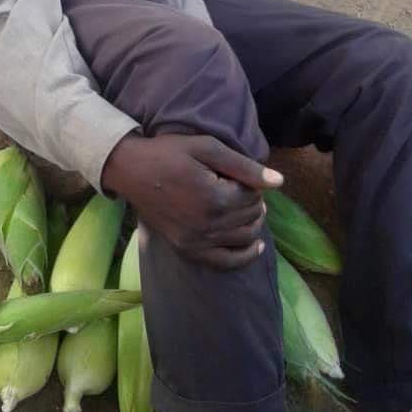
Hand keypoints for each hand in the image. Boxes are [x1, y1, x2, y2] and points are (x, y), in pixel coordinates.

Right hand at [102, 132, 282, 269]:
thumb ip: (244, 167)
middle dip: (253, 202)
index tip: (236, 173)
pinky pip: (224, 263)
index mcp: (215, 198)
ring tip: (246, 208)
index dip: (251, 183)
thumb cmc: (168, 153)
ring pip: (244, 238)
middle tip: (240, 187)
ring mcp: (196, 241)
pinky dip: (243, 256)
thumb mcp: (207, 148)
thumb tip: (280, 182)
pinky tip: (256, 246)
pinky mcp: (187, 249)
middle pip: (251, 217)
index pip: (254, 197)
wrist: (131, 170)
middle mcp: (208, 225)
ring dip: (252, 223)